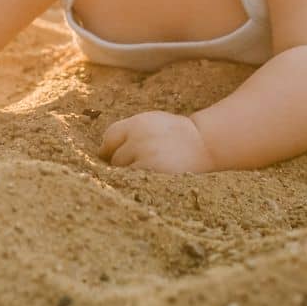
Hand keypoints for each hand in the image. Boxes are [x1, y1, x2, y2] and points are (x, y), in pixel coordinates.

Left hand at [99, 111, 216, 173]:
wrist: (205, 143)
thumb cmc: (176, 134)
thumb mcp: (151, 122)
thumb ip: (128, 133)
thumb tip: (101, 154)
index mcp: (137, 123)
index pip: (109, 138)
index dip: (111, 150)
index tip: (114, 158)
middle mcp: (139, 137)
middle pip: (115, 157)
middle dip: (124, 163)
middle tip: (141, 166)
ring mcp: (146, 155)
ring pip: (124, 172)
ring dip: (131, 175)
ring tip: (149, 173)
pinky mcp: (153, 171)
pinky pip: (135, 181)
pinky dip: (139, 183)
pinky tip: (150, 182)